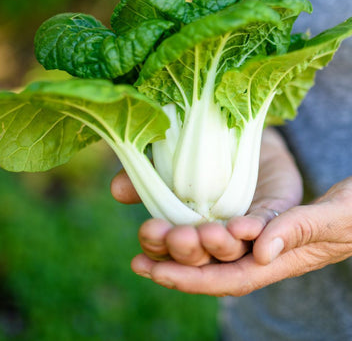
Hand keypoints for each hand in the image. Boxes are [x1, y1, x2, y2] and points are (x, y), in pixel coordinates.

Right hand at [111, 128, 309, 292]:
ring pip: (233, 251)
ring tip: (210, 233)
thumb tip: (117, 189)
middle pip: (200, 259)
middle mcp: (214, 239)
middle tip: (180, 236)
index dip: (156, 249)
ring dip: (220, 246)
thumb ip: (143, 175)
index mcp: (186, 230)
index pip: (168, 252)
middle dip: (187, 252)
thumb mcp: (166, 159)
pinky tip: (244, 227)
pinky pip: (265, 228)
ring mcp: (244, 231)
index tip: (148, 232)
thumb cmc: (200, 152)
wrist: (240, 132)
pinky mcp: (273, 213)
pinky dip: (255, 231)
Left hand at [128, 177, 351, 295]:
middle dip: (174, 265)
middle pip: (211, 268)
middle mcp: (261, 256)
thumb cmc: (351, 215)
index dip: (190, 279)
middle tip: (139, 256)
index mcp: (278, 262)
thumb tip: (260, 249)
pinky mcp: (253, 223)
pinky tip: (172, 220)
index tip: (155, 271)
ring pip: (210, 250)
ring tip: (147, 237)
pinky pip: (219, 231)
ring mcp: (256, 240)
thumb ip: (298, 230)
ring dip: (177, 247)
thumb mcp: (330, 217)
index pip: (227, 278)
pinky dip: (193, 229)